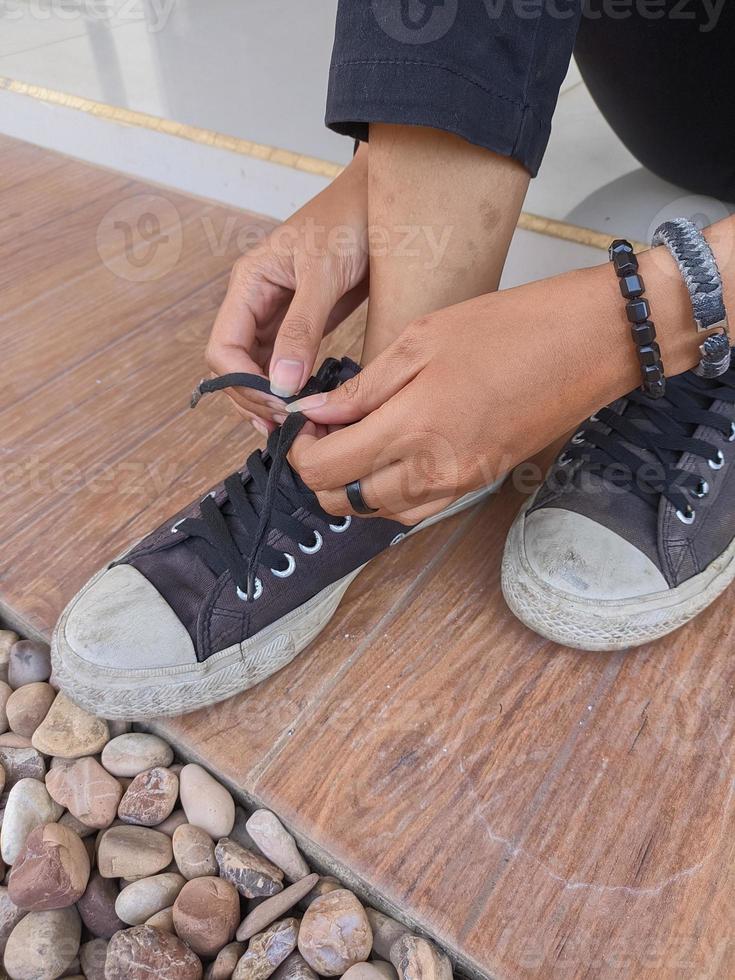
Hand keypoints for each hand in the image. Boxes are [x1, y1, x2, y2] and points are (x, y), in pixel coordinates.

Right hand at [206, 146, 368, 433]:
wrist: (384, 203)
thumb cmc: (351, 222)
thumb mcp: (324, 273)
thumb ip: (302, 328)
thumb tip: (282, 383)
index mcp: (249, 284)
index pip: (223, 348)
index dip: (243, 383)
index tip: (279, 405)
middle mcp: (256, 302)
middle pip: (235, 366)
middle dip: (254, 398)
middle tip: (288, 424)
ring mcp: (278, 315)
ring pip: (258, 369)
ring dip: (270, 398)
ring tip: (294, 425)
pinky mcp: (303, 324)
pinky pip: (285, 364)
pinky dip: (291, 388)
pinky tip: (306, 407)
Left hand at [287, 262, 643, 524]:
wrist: (589, 346)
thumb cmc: (510, 330)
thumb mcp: (421, 341)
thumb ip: (362, 388)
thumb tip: (313, 413)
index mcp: (411, 430)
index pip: (324, 468)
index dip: (298, 449)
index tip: (300, 420)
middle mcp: (431, 472)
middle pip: (344, 500)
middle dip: (319, 469)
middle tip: (323, 427)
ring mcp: (458, 485)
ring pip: (378, 512)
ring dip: (352, 485)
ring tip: (354, 438)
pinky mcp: (477, 485)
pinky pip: (415, 510)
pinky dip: (388, 494)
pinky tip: (390, 457)